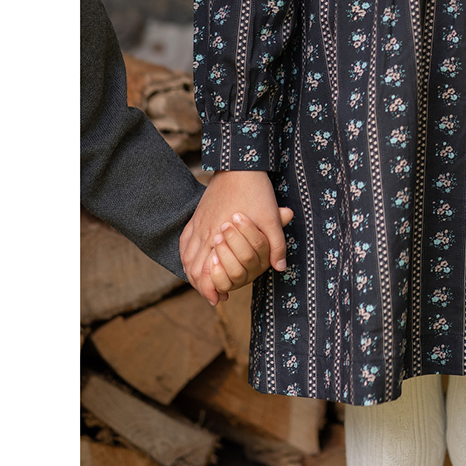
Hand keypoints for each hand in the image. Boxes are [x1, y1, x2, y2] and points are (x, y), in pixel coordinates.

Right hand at [180, 170, 291, 305]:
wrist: (240, 166)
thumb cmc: (257, 192)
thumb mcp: (271, 218)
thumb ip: (276, 244)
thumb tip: (280, 268)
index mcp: (220, 236)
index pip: (206, 272)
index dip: (210, 289)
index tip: (219, 299)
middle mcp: (204, 233)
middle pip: (193, 268)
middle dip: (201, 285)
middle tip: (212, 295)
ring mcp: (198, 223)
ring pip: (186, 256)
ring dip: (193, 272)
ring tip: (203, 282)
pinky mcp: (197, 215)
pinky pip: (185, 241)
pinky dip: (187, 255)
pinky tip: (193, 260)